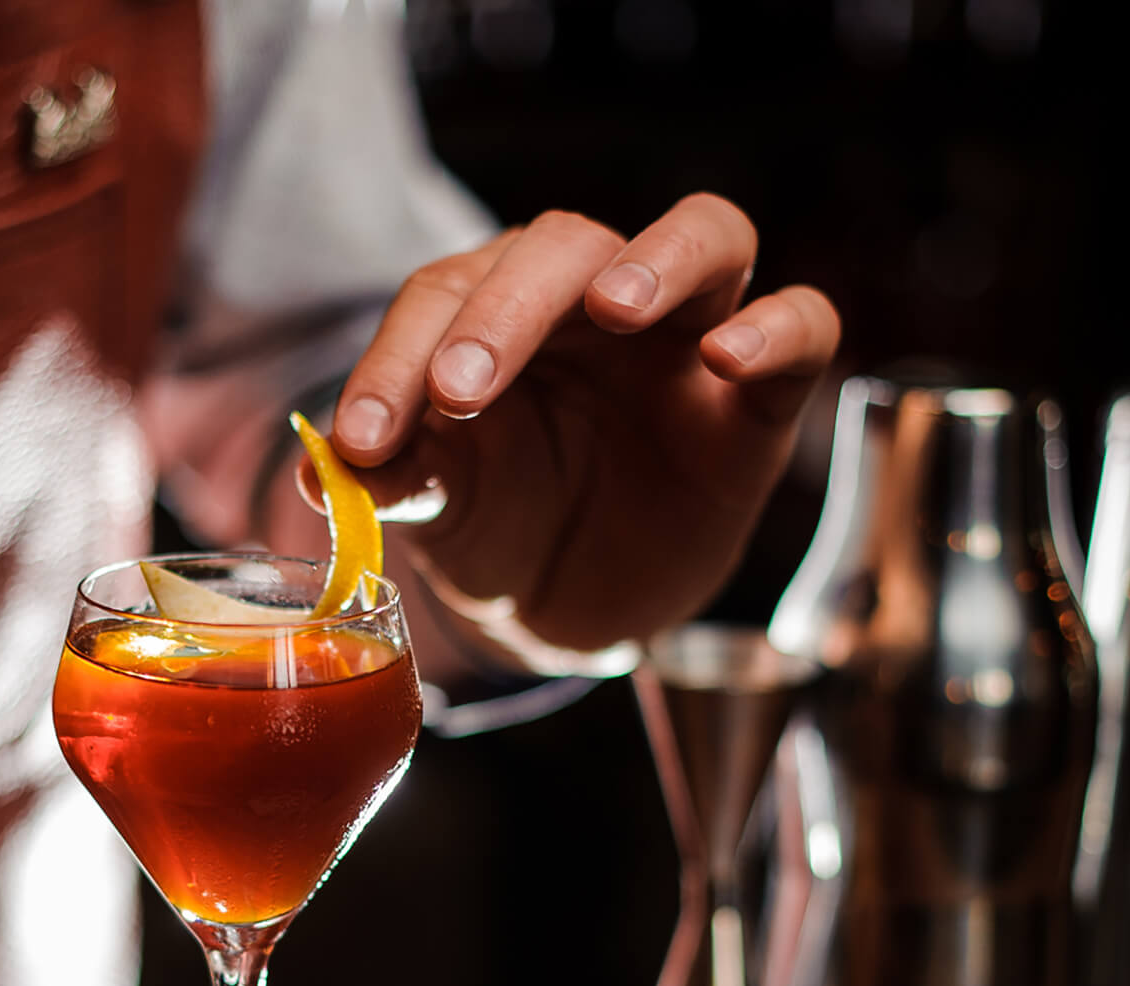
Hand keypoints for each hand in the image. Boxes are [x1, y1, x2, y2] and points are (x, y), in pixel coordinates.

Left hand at [319, 194, 839, 652]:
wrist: (568, 607)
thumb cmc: (500, 525)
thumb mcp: (439, 510)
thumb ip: (393, 477)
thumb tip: (326, 470)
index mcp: (498, 310)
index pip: (449, 292)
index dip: (398, 356)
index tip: (364, 436)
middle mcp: (595, 302)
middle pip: (565, 245)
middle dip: (505, 309)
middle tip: (459, 390)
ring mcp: (688, 337)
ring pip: (706, 234)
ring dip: (657, 259)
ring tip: (613, 306)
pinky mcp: (759, 399)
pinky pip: (804, 323)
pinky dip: (776, 326)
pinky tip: (729, 356)